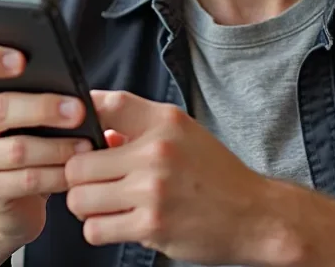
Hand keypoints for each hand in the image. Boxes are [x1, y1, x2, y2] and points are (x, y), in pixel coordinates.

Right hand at [0, 45, 92, 247]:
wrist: (14, 199)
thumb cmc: (31, 141)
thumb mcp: (33, 114)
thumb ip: (47, 93)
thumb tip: (83, 89)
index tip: (22, 59)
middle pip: (0, 109)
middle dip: (43, 108)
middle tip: (79, 110)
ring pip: (17, 149)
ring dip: (58, 147)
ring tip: (88, 145)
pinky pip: (25, 180)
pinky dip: (56, 175)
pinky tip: (76, 172)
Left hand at [63, 90, 293, 264]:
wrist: (256, 215)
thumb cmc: (215, 175)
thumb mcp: (183, 134)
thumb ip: (138, 128)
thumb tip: (97, 133)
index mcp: (165, 122)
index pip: (106, 105)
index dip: (80, 116)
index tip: (78, 133)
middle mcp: (157, 151)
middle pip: (77, 163)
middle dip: (79, 178)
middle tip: (93, 183)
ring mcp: (153, 190)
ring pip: (80, 199)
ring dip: (86, 206)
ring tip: (106, 205)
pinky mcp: (152, 226)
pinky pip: (96, 229)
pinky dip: (100, 229)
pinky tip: (118, 223)